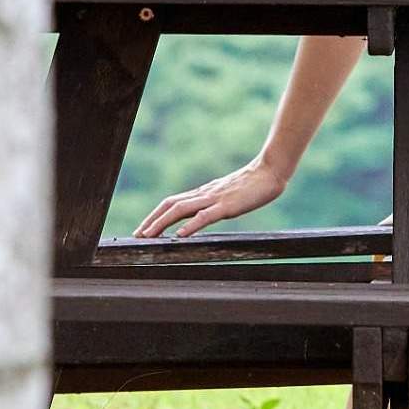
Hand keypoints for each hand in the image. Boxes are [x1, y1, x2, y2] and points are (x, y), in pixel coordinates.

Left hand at [136, 158, 288, 238]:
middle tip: (137, 235)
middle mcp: (204, 194)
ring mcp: (214, 199)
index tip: (143, 229)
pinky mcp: (227, 206)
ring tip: (148, 236)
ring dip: (161, 223)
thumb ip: (214, 203)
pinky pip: (205, 216)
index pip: (172, 202)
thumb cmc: (253, 184)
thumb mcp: (228, 194)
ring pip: (181, 210)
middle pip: (170, 205)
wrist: (270, 172)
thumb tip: (203, 214)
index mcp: (204, 193)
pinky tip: (180, 236)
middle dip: (151, 220)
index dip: (156, 215)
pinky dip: (190, 226)